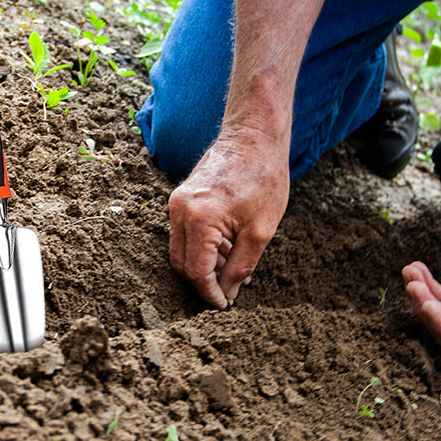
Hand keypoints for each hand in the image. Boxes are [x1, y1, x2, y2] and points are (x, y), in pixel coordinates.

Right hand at [168, 130, 289, 307]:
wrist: (253, 136)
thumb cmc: (263, 178)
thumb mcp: (261, 231)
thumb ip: (241, 267)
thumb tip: (228, 292)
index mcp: (200, 220)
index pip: (196, 271)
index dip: (209, 293)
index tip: (223, 305)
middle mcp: (180, 211)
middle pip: (181, 264)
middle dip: (202, 282)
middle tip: (226, 291)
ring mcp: (176, 203)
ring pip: (180, 250)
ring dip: (202, 265)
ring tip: (232, 267)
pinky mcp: (179, 198)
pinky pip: (183, 234)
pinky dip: (200, 247)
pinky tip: (225, 248)